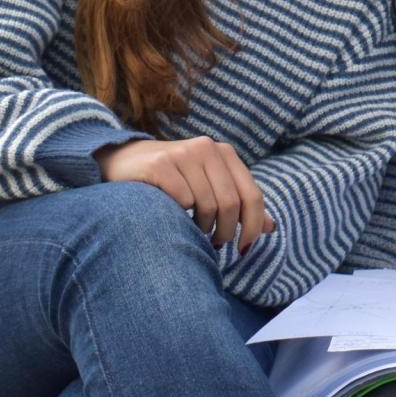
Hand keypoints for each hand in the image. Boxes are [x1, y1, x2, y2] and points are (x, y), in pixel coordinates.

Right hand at [95, 136, 273, 252]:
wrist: (123, 161)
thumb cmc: (173, 180)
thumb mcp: (209, 186)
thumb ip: (239, 203)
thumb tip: (272, 228)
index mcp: (225, 153)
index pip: (252, 195)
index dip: (254, 225)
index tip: (245, 248)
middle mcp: (207, 148)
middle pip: (231, 203)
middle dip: (226, 231)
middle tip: (216, 244)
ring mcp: (183, 154)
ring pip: (207, 205)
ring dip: (202, 227)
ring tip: (194, 228)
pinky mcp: (160, 165)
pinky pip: (182, 201)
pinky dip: (180, 215)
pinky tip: (171, 213)